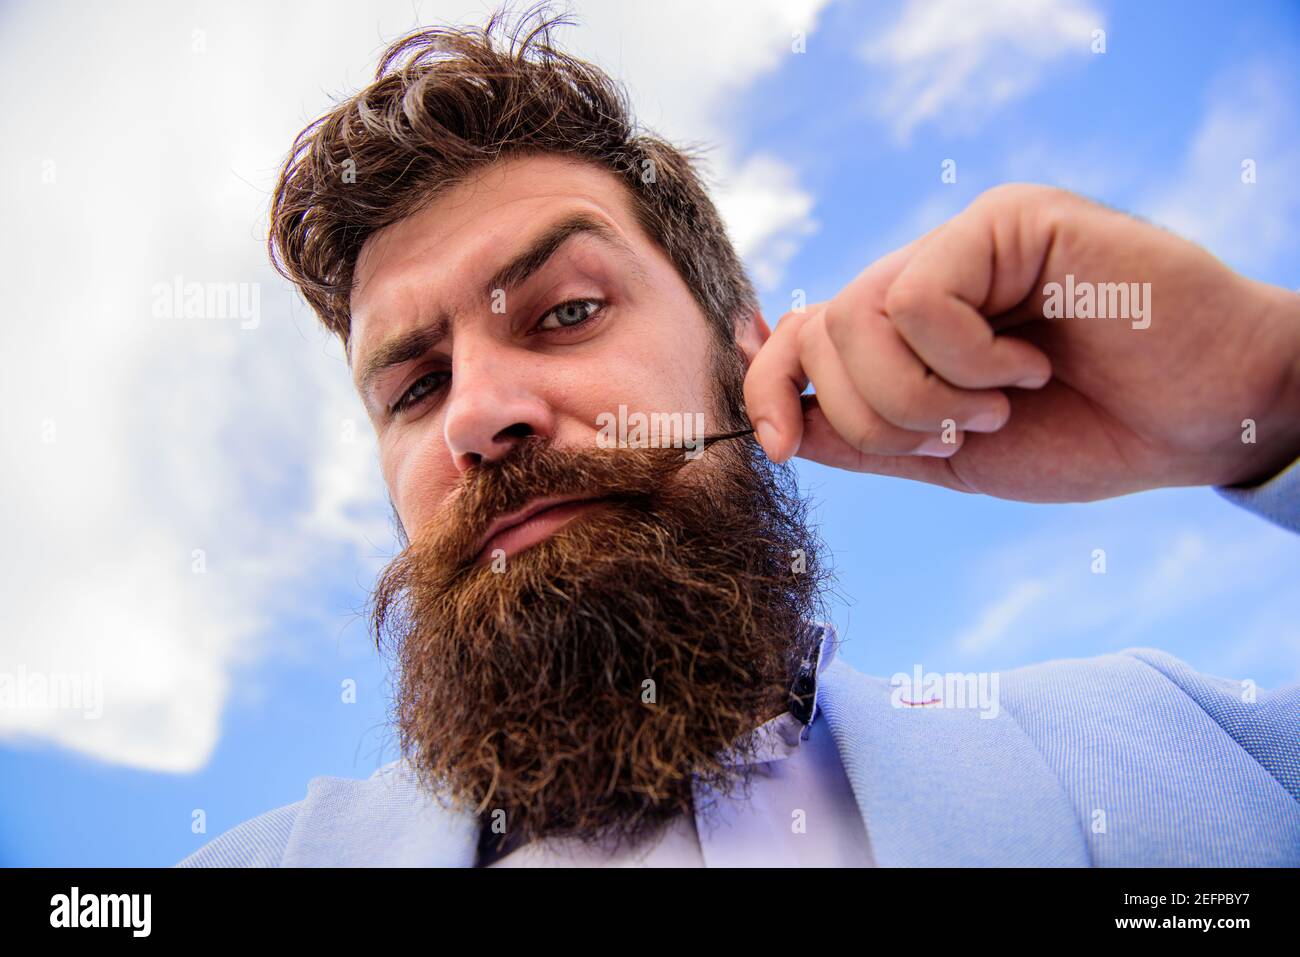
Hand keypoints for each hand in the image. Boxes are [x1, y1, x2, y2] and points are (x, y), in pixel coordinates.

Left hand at [743, 184, 1299, 501]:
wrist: (1202, 422)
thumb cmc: (1088, 434)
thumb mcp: (951, 454)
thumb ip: (866, 436)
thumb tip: (776, 422)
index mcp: (908, 327)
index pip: (800, 336)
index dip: (766, 387)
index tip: (777, 449)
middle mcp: (928, 272)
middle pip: (822, 335)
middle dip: (875, 416)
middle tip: (962, 430)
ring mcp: (967, 240)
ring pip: (860, 315)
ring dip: (924, 394)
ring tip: (1000, 403)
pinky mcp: (1009, 220)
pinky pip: (920, 296)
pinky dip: (965, 357)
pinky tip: (1028, 363)